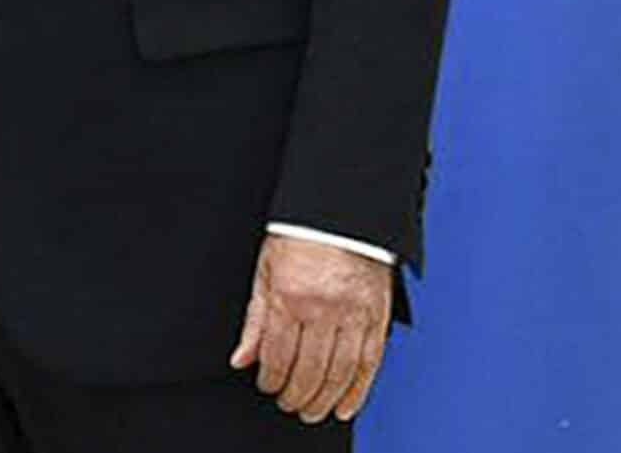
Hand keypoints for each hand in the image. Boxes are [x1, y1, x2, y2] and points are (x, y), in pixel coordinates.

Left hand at [229, 233, 392, 423]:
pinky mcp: (377, 316)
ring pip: (340, 373)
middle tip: (290, 405)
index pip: (278, 355)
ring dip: (326, 399)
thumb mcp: (265, 271)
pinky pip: (370, 362)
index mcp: (290, 296)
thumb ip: (255, 319)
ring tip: (314, 411)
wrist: (342, 210)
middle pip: (310, 370)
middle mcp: (324, 308)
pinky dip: (359, 389)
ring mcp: (354, 314)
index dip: (272, 379)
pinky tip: (347, 404)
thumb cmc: (301, 235)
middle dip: (297, 395)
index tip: (268, 387)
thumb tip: (242, 358)